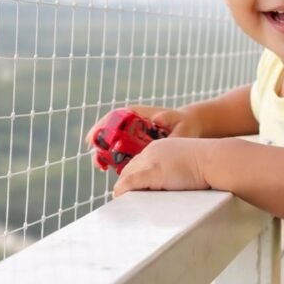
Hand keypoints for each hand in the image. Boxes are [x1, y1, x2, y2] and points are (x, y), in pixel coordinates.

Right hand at [84, 105, 205, 165]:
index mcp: (138, 113)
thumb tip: (158, 119)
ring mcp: (133, 134)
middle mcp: (132, 123)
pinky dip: (115, 159)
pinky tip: (110, 169)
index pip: (113, 117)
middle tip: (96, 160)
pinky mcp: (137, 145)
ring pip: (113, 143)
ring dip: (105, 154)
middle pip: (109, 132)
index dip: (100, 127)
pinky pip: (122, 152)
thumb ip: (168, 121)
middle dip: (99, 145)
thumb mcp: (177, 121)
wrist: (191, 129)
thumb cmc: (184, 123)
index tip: (92, 139)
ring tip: (100, 166)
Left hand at [112, 137, 214, 196]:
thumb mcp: (188, 160)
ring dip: (124, 190)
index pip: (140, 161)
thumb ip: (177, 168)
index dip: (135, 175)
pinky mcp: (151, 173)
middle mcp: (152, 150)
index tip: (134, 188)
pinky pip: (129, 183)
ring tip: (124, 203)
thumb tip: (176, 182)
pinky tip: (120, 200)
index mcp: (160, 146)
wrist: (215, 159)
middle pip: (130, 167)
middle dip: (126, 183)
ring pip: (127, 176)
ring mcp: (150, 160)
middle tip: (126, 198)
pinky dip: (122, 192)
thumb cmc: (210, 162)